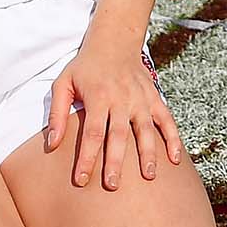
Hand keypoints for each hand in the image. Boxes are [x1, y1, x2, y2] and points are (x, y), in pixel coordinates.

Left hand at [45, 33, 182, 190]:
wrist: (115, 40)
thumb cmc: (85, 67)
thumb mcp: (63, 83)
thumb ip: (57, 114)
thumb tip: (51, 145)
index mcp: (98, 97)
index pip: (93, 132)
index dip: (87, 157)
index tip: (81, 180)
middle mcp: (122, 98)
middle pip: (119, 134)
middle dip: (116, 161)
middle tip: (113, 185)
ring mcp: (141, 98)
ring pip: (145, 128)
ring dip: (148, 152)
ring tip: (148, 176)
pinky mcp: (154, 97)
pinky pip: (166, 119)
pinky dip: (173, 138)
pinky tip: (175, 159)